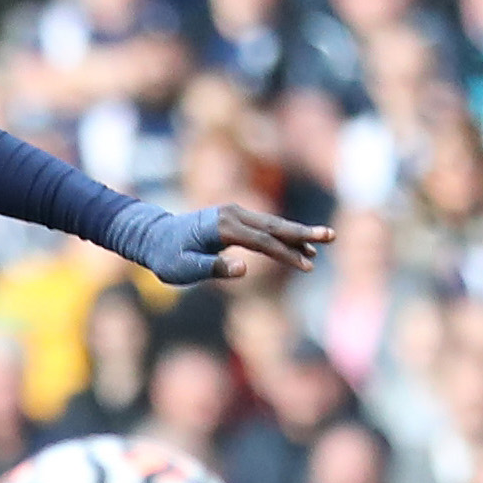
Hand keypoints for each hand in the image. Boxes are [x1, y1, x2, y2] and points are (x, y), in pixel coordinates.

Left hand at [127, 202, 332, 285]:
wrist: (151, 237)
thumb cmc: (166, 257)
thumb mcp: (184, 269)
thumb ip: (213, 268)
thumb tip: (244, 268)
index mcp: (223, 227)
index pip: (263, 241)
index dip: (286, 254)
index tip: (307, 266)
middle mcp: (232, 215)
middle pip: (274, 225)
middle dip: (303, 233)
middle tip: (331, 236)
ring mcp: (233, 214)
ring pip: (272, 224)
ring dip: (298, 233)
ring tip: (325, 240)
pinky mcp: (233, 218)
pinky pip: (263, 227)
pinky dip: (283, 234)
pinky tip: (299, 245)